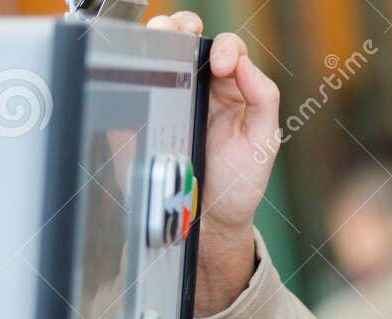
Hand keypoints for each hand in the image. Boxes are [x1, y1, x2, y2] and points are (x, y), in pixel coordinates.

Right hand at [147, 11, 279, 314]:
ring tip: (159, 38)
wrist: (206, 218)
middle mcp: (200, 86)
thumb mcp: (261, 143)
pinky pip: (130, 77)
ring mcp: (167, 95)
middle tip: (182, 35)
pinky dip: (128, 60)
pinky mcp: (140, 109)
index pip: (228, 49)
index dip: (224, 48)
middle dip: (182, 26)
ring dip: (156, 35)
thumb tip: (245, 63)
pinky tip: (136, 62)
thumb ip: (263, 100)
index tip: (222, 67)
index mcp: (232, 89)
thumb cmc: (238, 182)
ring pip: (157, 50)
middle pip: (187, 38)